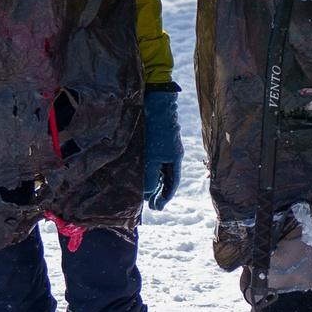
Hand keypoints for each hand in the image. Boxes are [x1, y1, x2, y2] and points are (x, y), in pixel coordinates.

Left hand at [142, 88, 183, 210]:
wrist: (155, 104)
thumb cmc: (156, 132)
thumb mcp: (153, 158)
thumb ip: (150, 177)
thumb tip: (148, 192)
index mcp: (174, 159)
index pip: (172, 183)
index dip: (165, 196)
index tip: (157, 207)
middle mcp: (170, 154)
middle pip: (165, 177)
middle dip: (157, 191)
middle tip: (148, 204)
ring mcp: (161, 146)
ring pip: (157, 169)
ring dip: (150, 181)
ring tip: (141, 192)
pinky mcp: (152, 139)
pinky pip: (150, 159)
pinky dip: (145, 169)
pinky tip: (136, 172)